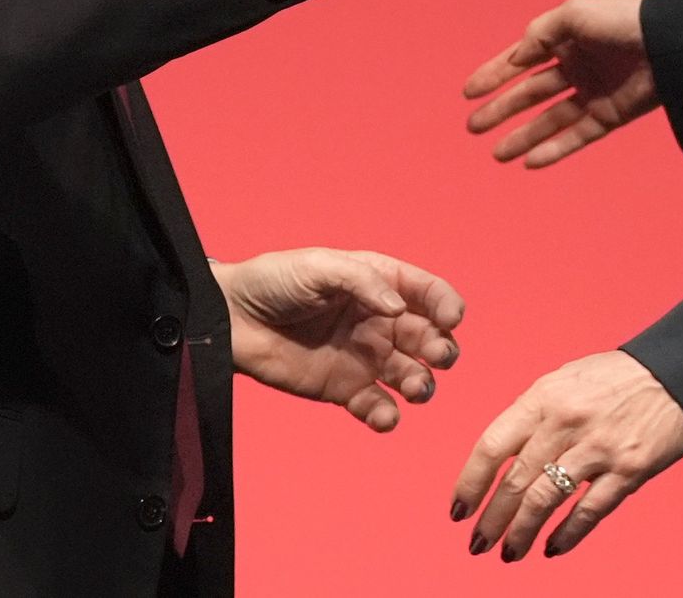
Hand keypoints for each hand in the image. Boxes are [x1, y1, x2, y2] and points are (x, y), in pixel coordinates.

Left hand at [212, 248, 463, 431]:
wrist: (230, 319)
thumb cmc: (274, 281)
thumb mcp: (319, 266)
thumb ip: (362, 281)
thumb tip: (399, 308)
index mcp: (379, 284)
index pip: (428, 293)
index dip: (447, 305)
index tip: (452, 319)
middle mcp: (380, 321)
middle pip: (429, 338)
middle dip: (442, 349)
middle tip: (438, 357)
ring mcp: (364, 358)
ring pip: (411, 375)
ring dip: (422, 384)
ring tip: (415, 388)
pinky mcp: (344, 390)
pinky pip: (376, 407)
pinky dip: (386, 416)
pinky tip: (383, 416)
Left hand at [451, 350, 682, 560]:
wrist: (674, 375)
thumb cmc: (613, 379)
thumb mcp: (563, 381)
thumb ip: (532, 415)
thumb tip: (500, 457)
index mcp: (544, 396)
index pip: (493, 445)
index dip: (471, 482)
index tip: (458, 510)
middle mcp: (567, 421)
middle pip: (516, 480)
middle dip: (492, 519)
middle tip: (477, 542)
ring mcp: (599, 447)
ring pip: (546, 501)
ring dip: (522, 533)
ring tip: (509, 552)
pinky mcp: (629, 470)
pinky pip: (589, 511)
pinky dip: (567, 535)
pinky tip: (551, 548)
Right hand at [464, 0, 658, 167]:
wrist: (668, 45)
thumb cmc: (620, 21)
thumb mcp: (572, 15)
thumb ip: (537, 35)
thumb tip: (514, 59)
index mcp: (565, 40)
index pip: (521, 61)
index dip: (493, 75)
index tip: (468, 93)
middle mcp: (576, 67)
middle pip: (530, 94)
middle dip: (500, 110)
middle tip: (473, 127)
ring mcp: (592, 93)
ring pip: (549, 120)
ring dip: (522, 136)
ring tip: (495, 153)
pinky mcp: (610, 116)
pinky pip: (576, 136)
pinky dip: (553, 150)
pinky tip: (529, 162)